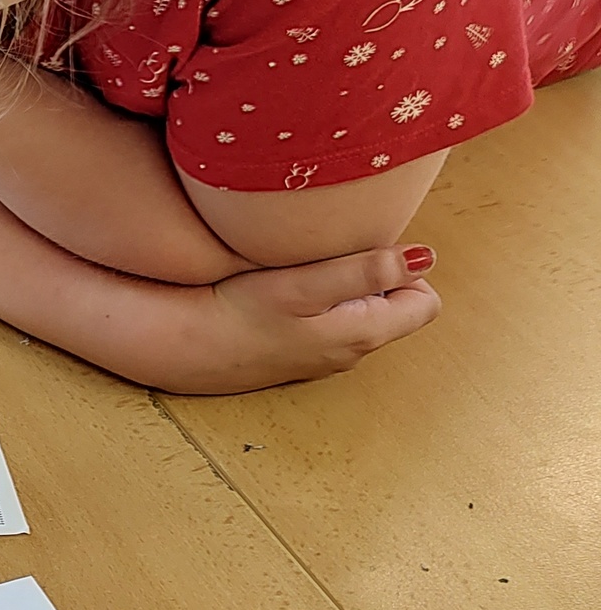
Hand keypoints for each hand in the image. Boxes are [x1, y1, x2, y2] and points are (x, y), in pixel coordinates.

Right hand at [169, 246, 439, 393]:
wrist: (182, 347)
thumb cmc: (240, 312)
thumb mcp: (307, 284)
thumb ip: (367, 269)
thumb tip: (426, 256)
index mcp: (364, 334)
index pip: (425, 301)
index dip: (405, 269)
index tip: (363, 252)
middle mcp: (351, 353)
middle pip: (393, 305)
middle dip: (374, 276)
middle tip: (329, 257)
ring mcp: (323, 358)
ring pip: (359, 312)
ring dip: (343, 288)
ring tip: (304, 271)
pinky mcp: (297, 355)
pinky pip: (328, 322)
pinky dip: (317, 303)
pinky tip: (283, 292)